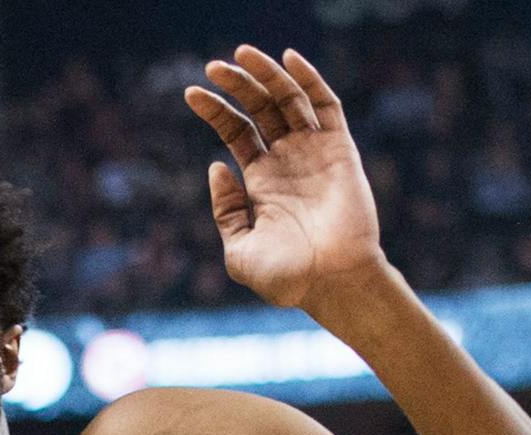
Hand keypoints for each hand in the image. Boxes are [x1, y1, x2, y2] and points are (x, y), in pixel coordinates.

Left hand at [184, 46, 385, 313]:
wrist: (332, 283)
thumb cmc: (286, 278)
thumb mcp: (239, 251)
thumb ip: (226, 212)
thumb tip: (217, 167)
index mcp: (261, 181)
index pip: (236, 132)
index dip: (215, 110)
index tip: (191, 94)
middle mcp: (287, 161)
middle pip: (259, 108)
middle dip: (236, 85)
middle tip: (212, 67)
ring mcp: (314, 152)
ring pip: (288, 99)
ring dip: (265, 74)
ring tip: (240, 55)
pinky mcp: (339, 150)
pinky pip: (325, 105)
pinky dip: (309, 79)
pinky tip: (287, 59)